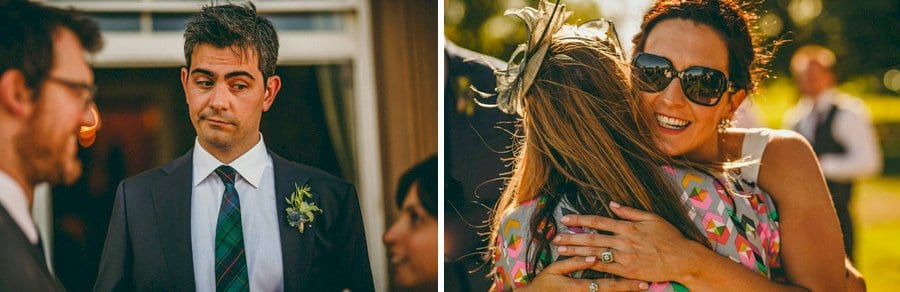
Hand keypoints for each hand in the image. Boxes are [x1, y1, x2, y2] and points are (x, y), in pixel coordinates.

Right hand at [519, 256, 649, 291]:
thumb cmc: (544, 284)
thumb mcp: (554, 271)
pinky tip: (624, 291)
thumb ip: (573, 263)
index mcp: (578, 288)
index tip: (643, 282)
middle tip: (648, 285)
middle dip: (630, 289)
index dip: (626, 285)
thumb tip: (592, 257)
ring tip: (643, 288)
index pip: (607, 286)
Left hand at [553, 201, 702, 282]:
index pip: (598, 221)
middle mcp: (623, 240)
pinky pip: (606, 268)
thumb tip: (611, 204)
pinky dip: (591, 266)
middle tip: (555, 237)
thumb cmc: (670, 237)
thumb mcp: (652, 218)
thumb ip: (629, 211)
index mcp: (627, 226)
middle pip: (591, 238)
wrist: (683, 259)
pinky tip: (579, 265)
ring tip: (560, 251)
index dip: (579, 220)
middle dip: (571, 237)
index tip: (565, 219)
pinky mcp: (628, 271)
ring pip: (594, 253)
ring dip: (576, 252)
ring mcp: (624, 256)